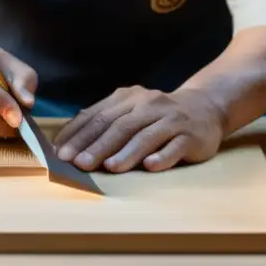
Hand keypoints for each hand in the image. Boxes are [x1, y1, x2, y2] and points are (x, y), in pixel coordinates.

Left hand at [53, 86, 223, 172]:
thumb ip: (106, 125)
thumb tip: (70, 147)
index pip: (98, 116)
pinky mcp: (191, 135)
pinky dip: (162, 156)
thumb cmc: (158, 116)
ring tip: (110, 168)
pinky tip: (150, 166)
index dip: (78, 134)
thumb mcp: (131, 113)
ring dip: (126, 152)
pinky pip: (175, 146)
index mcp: (128, 98)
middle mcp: (149, 104)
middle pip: (119, 126)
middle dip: (97, 146)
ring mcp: (171, 119)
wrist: (205, 107)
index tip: (60, 154)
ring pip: (146, 135)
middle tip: (79, 164)